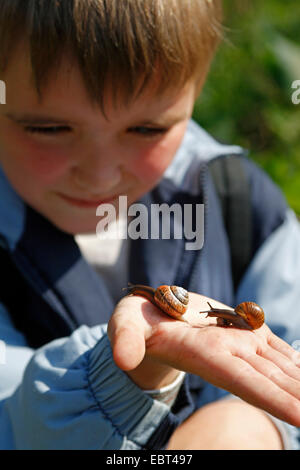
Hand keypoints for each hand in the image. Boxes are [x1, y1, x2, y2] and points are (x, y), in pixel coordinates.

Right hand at [108, 291, 299, 426]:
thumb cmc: (135, 323)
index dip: (274, 400)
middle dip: (299, 398)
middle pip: (273, 381)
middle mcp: (227, 353)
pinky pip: (277, 348)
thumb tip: (121, 358)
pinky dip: (297, 361)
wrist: (152, 318)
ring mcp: (238, 342)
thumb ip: (125, 339)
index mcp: (202, 353)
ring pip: (281, 366)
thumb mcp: (124, 325)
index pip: (244, 382)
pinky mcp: (244, 330)